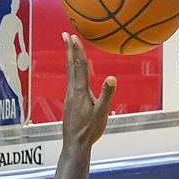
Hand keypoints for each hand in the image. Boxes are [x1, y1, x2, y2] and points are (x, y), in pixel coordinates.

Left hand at [61, 33, 116, 149]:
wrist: (75, 144)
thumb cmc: (89, 130)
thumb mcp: (102, 112)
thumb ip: (106, 94)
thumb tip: (112, 78)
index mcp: (81, 91)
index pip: (80, 66)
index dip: (78, 51)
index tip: (74, 37)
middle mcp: (72, 91)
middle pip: (71, 66)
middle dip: (69, 49)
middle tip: (65, 35)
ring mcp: (69, 97)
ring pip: (69, 73)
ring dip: (69, 59)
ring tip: (69, 49)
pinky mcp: (69, 103)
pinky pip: (70, 81)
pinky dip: (71, 71)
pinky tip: (73, 74)